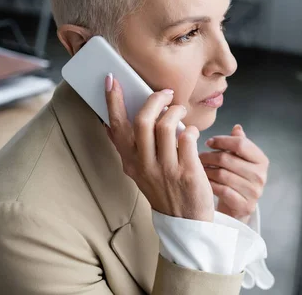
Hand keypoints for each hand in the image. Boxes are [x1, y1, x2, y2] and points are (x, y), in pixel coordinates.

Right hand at [105, 75, 213, 221]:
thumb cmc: (164, 191)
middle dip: (154, 99)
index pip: (117, 125)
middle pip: (143, 120)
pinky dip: (191, 129)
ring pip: (166, 125)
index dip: (112, 100)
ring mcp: (166, 168)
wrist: (185, 221)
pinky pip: (187, 138)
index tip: (111, 80)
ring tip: (180, 111)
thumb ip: (127, 149)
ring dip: (175, 111)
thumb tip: (109, 124)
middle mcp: (145, 164)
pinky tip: (192, 131)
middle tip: (165, 93)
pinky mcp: (187, 171)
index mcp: (130, 162)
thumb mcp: (138, 172)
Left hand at [200, 125, 268, 221]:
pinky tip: (202, 181)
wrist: (237, 207)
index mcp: (261, 160)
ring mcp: (254, 191)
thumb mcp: (240, 159)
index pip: (240, 144)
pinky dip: (209, 184)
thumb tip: (237, 127)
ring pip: (222, 174)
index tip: (208, 142)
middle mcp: (261, 175)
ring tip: (198, 168)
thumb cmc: (236, 178)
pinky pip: (222, 190)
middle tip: (197, 156)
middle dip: (209, 156)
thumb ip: (239, 143)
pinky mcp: (245, 205)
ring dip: (206, 170)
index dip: (222, 140)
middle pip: (228, 159)